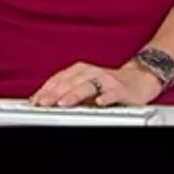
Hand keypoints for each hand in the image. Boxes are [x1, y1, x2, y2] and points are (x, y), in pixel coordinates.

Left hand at [30, 59, 162, 107]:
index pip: (59, 78)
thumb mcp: (85, 86)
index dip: (46, 89)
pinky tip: (99, 103)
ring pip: (88, 85)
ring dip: (75, 94)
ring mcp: (107, 79)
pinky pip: (112, 92)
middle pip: (70, 81)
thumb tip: (44, 100)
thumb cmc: (107, 84)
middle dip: (55, 93)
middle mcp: (91, 72)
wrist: (138, 80)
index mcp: (80, 70)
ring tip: (63, 103)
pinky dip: (105, 97)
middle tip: (43, 103)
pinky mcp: (121, 89)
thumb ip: (68, 91)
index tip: (34, 101)